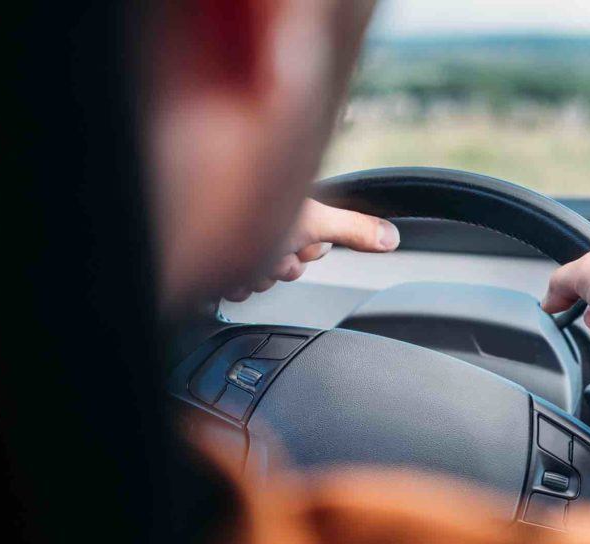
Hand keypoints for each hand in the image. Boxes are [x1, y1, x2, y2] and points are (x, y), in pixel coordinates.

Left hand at [224, 200, 399, 301]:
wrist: (198, 226)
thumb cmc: (245, 211)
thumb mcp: (313, 222)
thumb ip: (354, 229)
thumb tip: (392, 237)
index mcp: (288, 209)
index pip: (314, 245)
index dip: (308, 248)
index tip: (297, 240)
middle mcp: (263, 225)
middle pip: (288, 264)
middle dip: (280, 265)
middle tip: (271, 252)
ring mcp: (238, 244)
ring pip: (261, 278)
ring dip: (255, 275)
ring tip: (244, 258)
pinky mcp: (215, 264)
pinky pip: (234, 288)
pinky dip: (233, 283)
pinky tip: (227, 268)